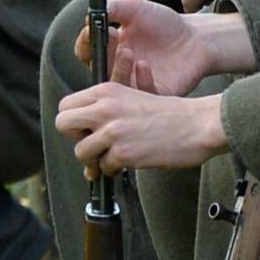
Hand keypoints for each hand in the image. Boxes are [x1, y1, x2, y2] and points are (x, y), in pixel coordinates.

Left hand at [55, 78, 230, 176]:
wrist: (196, 125)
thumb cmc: (168, 113)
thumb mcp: (132, 97)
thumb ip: (105, 109)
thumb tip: (82, 136)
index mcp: (106, 90)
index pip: (66, 105)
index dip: (74, 121)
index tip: (89, 129)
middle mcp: (105, 107)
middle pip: (63, 124)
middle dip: (76, 138)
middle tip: (94, 144)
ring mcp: (113, 130)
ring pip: (81, 151)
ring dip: (95, 159)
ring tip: (114, 157)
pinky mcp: (123, 152)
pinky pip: (104, 167)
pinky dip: (115, 169)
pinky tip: (130, 161)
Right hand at [75, 0, 252, 98]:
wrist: (195, 37)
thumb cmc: (165, 23)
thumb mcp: (137, 8)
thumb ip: (114, 8)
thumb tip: (90, 13)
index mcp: (111, 47)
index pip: (87, 50)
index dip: (85, 43)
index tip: (91, 30)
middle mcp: (119, 67)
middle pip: (97, 70)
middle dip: (98, 57)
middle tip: (110, 40)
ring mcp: (135, 82)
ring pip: (116, 87)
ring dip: (117, 70)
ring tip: (128, 52)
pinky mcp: (153, 94)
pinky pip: (141, 96)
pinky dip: (140, 82)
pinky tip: (145, 66)